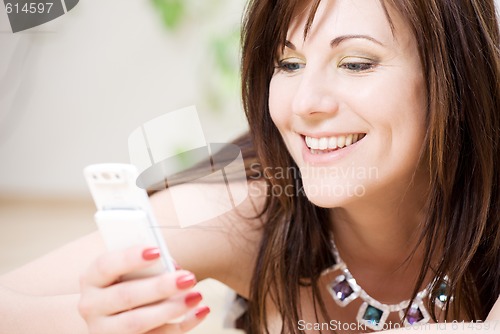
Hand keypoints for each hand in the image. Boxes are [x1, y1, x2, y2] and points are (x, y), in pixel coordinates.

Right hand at [78, 245, 209, 332]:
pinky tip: (200, 311)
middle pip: (125, 296)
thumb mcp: (128, 270)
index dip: (130, 257)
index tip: (157, 251)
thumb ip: (146, 266)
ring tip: (196, 295)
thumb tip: (174, 269)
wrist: (111, 314)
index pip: (106, 266)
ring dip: (171, 309)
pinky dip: (182, 325)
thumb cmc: (127, 281)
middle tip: (188, 278)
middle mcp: (92, 306)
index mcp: (92, 279)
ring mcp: (105, 329)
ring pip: (137, 322)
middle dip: (160, 287)